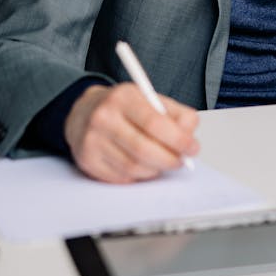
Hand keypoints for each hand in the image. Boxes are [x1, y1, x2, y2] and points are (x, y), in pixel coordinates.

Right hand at [64, 83, 199, 182]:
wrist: (82, 112)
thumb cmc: (122, 107)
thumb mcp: (148, 98)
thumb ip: (174, 113)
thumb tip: (190, 135)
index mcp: (123, 98)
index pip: (154, 123)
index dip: (178, 139)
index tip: (193, 148)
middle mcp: (104, 118)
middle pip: (144, 149)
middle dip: (169, 159)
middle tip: (182, 161)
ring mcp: (92, 140)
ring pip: (133, 167)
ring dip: (155, 169)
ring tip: (163, 162)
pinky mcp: (87, 161)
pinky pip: (121, 177)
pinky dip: (139, 176)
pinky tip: (143, 166)